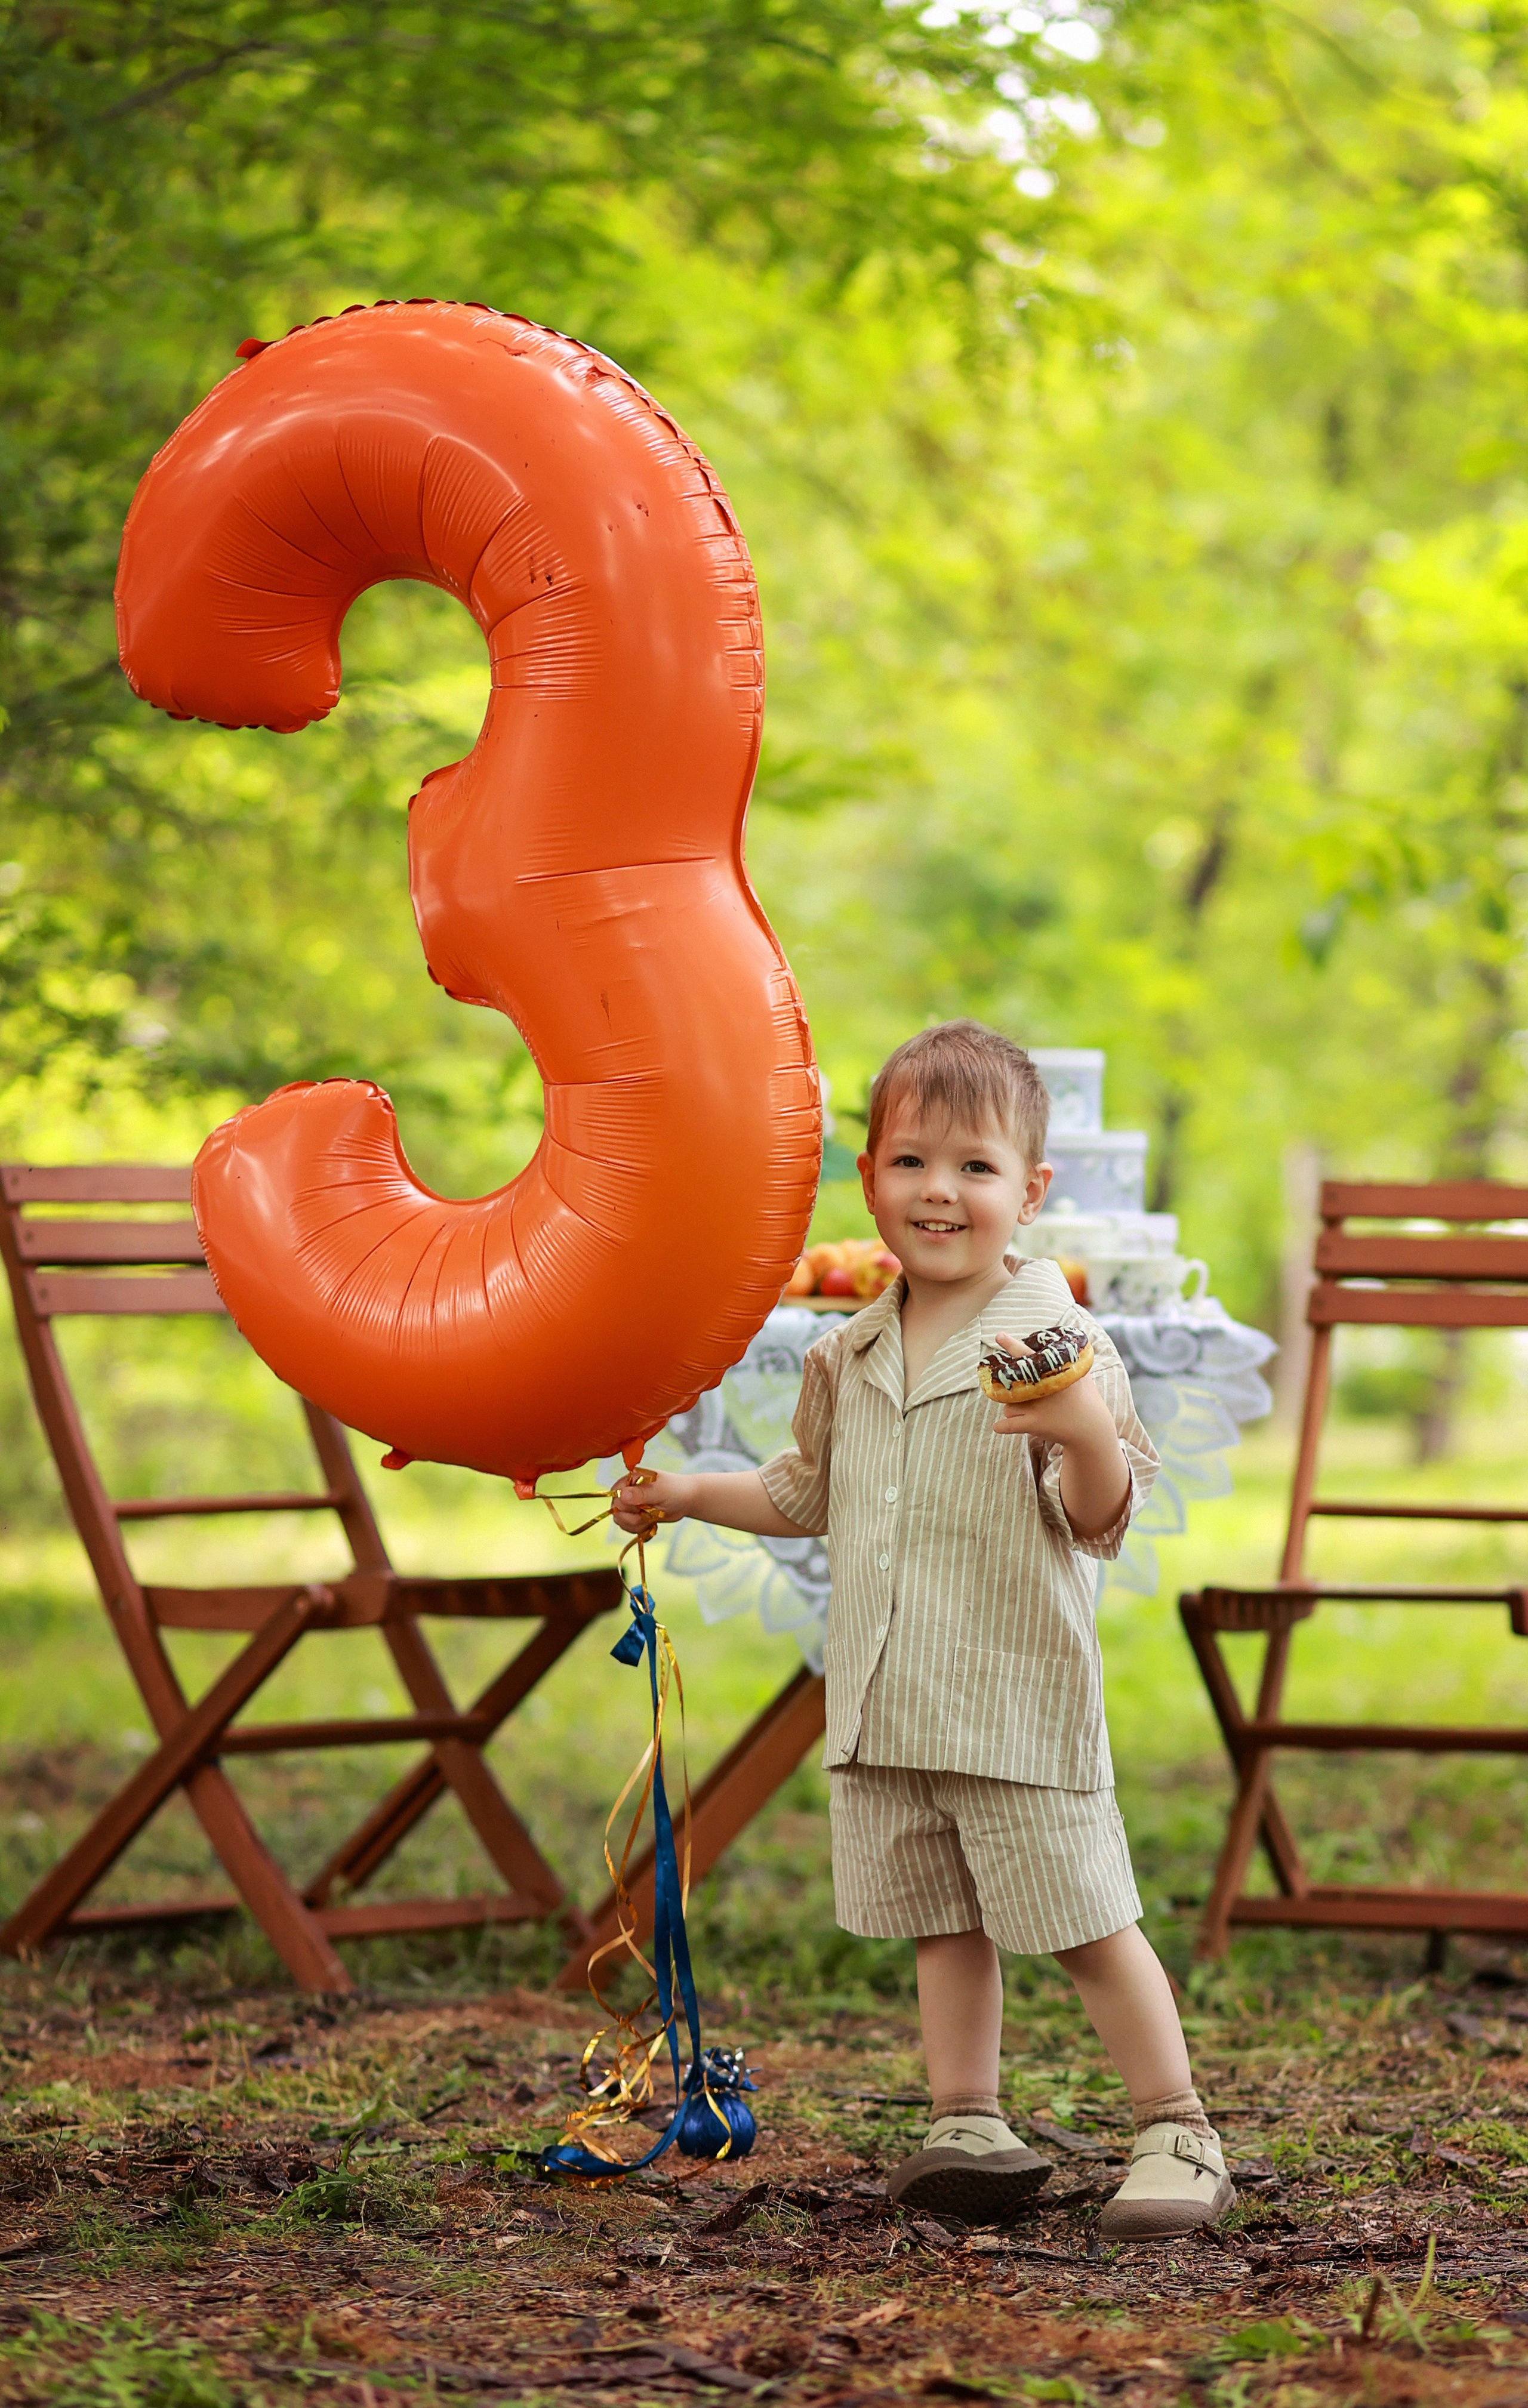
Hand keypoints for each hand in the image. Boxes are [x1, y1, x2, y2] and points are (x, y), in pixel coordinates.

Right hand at [610, 1467, 694, 1533]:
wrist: (685, 1500)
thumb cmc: (675, 1491)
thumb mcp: (660, 1491)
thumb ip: (642, 1493)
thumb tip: (622, 1495)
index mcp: (630, 1480)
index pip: (616, 1495)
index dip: (628, 1505)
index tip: (644, 1505)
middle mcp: (626, 1491)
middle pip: (617, 1511)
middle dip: (635, 1517)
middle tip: (651, 1512)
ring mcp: (629, 1504)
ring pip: (621, 1521)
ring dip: (638, 1524)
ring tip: (653, 1517)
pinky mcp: (633, 1515)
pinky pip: (628, 1527)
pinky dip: (640, 1528)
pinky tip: (651, 1522)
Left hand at [987, 1331, 1116, 1447]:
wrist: (1093, 1430)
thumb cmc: (1088, 1401)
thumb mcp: (1082, 1377)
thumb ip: (1074, 1363)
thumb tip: (1075, 1347)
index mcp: (1051, 1373)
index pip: (1027, 1355)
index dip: (1012, 1344)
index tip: (999, 1335)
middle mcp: (1042, 1387)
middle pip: (1011, 1385)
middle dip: (1013, 1390)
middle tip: (1025, 1397)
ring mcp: (1037, 1406)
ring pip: (1008, 1405)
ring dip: (1015, 1409)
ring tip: (1033, 1413)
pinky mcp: (1034, 1424)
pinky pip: (1007, 1424)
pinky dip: (1002, 1427)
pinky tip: (999, 1427)